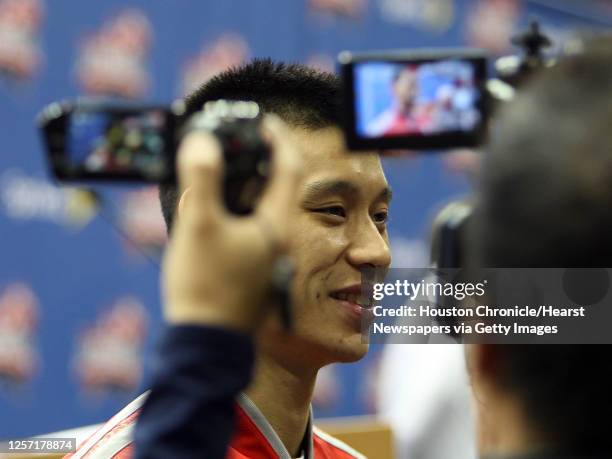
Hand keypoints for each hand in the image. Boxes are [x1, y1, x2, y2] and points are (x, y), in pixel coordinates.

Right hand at [162, 115, 301, 331]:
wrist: (205, 344)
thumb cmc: (206, 286)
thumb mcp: (199, 225)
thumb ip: (202, 178)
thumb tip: (202, 142)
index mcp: (275, 224)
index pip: (288, 168)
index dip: (279, 138)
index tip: (266, 120)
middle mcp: (276, 239)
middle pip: (275, 187)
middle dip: (258, 160)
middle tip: (237, 143)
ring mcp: (265, 255)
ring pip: (260, 209)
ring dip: (244, 186)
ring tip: (220, 172)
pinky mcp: (250, 269)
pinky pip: (247, 228)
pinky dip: (234, 211)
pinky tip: (211, 212)